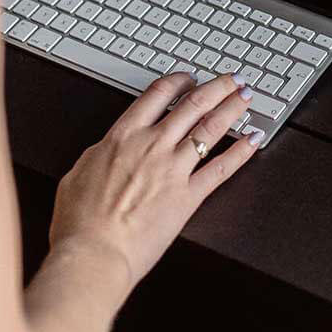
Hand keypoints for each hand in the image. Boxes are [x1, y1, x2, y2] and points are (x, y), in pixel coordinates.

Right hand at [47, 72, 260, 298]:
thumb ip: (100, 154)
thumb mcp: (78, 174)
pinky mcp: (189, 195)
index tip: (190, 77)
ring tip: (246, 97)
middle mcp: (153, 145)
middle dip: (218, 86)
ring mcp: (174, 169)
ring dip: (233, 107)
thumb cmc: (79, 223)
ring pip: (212, 127)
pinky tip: (254, 140)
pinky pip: (222, 167)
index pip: (158, 94)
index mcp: (124, 137)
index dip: (179, 80)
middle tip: (232, 79)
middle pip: (194, 103)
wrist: (92, 255)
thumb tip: (109, 147)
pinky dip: (242, 151)